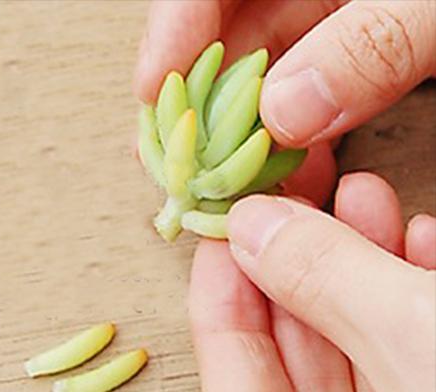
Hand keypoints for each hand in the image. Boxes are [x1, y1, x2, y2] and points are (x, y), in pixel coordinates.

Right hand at [134, 0, 435, 205]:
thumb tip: (289, 109)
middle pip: (234, 32)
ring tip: (233, 169)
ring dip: (251, 124)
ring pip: (270, 69)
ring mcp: (337, 16)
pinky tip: (293, 160)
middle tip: (183, 147)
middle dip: (206, 94)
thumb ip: (371, 40)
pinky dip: (299, 129)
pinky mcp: (360, 48)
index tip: (152, 86)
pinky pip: (311, 89)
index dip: (174, 30)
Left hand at [189, 172, 435, 391]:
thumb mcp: (413, 332)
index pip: (233, 360)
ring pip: (350, 320)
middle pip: (292, 330)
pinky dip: (406, 275)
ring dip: (353, 250)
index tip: (226, 221)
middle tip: (289, 193)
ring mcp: (399, 390)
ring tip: (358, 193)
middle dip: (293, 249)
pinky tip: (414, 234)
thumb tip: (253, 225)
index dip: (220, 285)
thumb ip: (327, 280)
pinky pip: (406, 327)